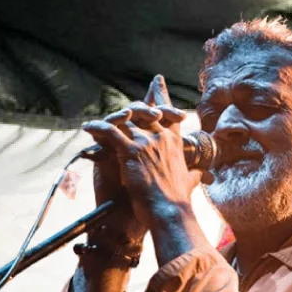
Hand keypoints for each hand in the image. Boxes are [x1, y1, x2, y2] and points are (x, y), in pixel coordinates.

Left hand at [83, 75, 201, 229]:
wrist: (170, 210)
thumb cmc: (179, 200)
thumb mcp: (191, 182)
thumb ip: (196, 174)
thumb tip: (204, 174)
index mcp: (175, 142)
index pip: (168, 113)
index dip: (161, 96)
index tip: (157, 81)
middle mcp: (162, 136)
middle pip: (144, 111)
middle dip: (132, 108)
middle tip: (122, 109)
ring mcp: (146, 142)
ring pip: (126, 120)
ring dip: (111, 120)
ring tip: (97, 124)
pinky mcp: (131, 151)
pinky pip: (110, 132)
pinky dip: (97, 127)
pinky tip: (87, 127)